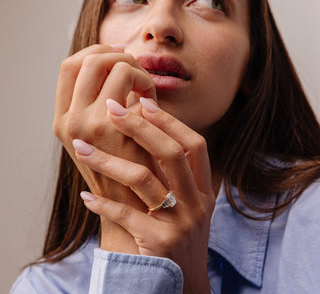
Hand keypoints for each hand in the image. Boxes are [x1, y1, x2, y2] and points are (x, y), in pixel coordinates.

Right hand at [52, 44, 157, 207]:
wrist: (132, 204)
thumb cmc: (124, 165)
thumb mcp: (103, 133)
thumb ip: (103, 101)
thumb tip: (120, 60)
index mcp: (63, 119)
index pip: (70, 66)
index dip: (95, 52)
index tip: (119, 55)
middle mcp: (68, 119)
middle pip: (89, 58)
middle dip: (117, 55)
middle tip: (135, 70)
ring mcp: (86, 123)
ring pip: (112, 64)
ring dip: (135, 69)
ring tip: (146, 91)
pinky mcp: (111, 127)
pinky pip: (132, 80)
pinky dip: (146, 83)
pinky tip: (153, 103)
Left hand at [73, 98, 214, 293]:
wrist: (183, 284)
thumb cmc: (179, 236)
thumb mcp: (188, 204)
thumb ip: (175, 175)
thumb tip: (146, 133)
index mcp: (204, 189)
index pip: (194, 145)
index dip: (171, 122)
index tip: (145, 102)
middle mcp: (196, 203)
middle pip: (170, 153)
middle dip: (140, 127)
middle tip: (112, 109)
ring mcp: (180, 223)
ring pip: (143, 179)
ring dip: (108, 160)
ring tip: (81, 148)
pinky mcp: (159, 244)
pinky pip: (125, 215)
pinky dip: (103, 203)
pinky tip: (86, 196)